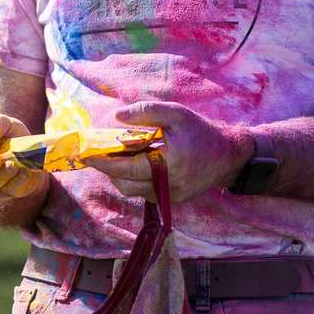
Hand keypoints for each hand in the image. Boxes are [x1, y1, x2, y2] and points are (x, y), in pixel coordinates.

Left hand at [85, 102, 252, 204]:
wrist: (228, 156)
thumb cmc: (201, 131)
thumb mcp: (176, 114)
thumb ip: (146, 113)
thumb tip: (117, 116)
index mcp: (167, 164)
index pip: (126, 168)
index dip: (103, 161)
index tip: (85, 153)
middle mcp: (166, 186)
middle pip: (124, 183)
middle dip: (108, 168)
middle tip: (98, 151)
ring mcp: (169, 196)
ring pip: (132, 190)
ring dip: (120, 174)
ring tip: (116, 155)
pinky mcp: (171, 200)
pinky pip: (143, 192)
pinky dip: (134, 178)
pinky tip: (137, 162)